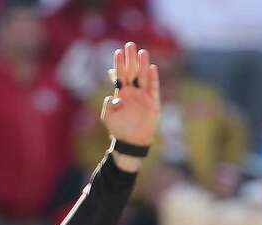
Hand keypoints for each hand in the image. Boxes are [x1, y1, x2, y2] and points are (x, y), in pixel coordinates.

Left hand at [101, 42, 159, 169]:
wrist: (132, 142)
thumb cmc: (118, 129)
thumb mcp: (108, 117)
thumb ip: (108, 105)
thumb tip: (114, 96)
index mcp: (121, 93)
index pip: (119, 75)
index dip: (118, 64)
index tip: (117, 52)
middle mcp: (132, 92)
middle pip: (132, 71)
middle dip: (131, 59)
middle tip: (130, 45)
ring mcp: (143, 96)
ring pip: (143, 77)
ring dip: (142, 65)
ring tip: (142, 52)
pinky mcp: (153, 103)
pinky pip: (153, 88)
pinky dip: (153, 79)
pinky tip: (152, 68)